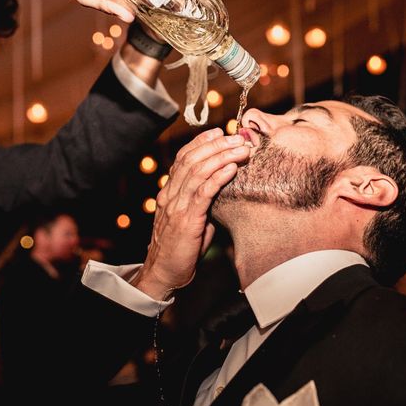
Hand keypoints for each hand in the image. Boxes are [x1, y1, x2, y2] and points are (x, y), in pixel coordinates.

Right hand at [133, 128, 249, 299]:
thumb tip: (223, 187)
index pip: (184, 158)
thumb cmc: (182, 247)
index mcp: (170, 191)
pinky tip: (231, 169)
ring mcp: (177, 206)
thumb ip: (203, 201)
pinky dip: (218, 177)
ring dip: (221, 157)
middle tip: (237, 137)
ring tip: (240, 149)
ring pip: (198, 171)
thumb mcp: (192, 218)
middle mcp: (170, 194)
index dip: (201, 142)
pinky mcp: (186, 220)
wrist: (165, 272)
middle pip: (192, 159)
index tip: (219, 132)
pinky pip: (203, 193)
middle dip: (216, 145)